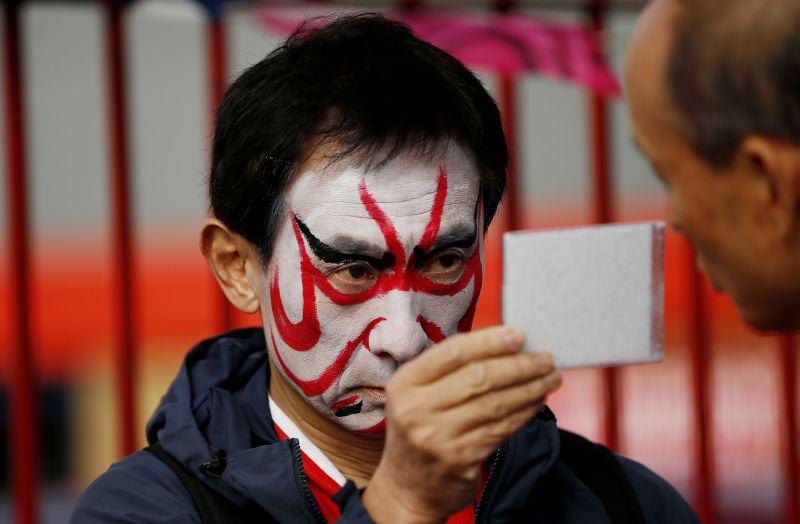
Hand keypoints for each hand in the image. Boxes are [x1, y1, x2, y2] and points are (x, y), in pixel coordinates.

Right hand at [361, 326, 561, 522]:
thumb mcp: (416, 395)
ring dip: (529, 388)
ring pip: (495, 403)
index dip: (489, 342)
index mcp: (405, 384)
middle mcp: (417, 409)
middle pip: (478, 377)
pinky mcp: (462, 458)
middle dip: (518, 365)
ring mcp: (439, 437)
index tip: (518, 334)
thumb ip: (448, 370)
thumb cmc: (419, 431)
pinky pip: (501, 428)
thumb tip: (502, 344)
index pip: (452, 353)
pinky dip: (524, 412)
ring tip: (550, 377)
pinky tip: (537, 401)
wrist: (408, 488)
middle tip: (545, 358)